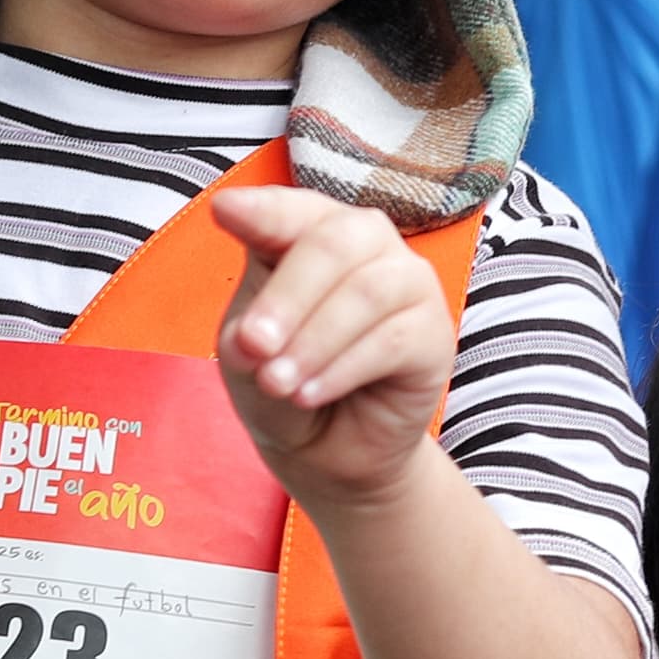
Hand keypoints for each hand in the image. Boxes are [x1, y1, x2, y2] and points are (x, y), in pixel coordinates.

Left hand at [208, 183, 462, 512]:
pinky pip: (394, 339)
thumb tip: (254, 337)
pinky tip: (309, 395)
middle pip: (334, 242)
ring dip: (314, 341)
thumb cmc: (282, 380)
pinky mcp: (434, 333)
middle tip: (254, 347)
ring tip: (277, 384)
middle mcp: (367, 244)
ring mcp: (408, 283)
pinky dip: (343, 369)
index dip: (264, 210)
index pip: (293, 210)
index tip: (224, 211)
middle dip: (288, 297)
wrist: (325, 448)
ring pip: (368, 291)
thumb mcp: (244, 349)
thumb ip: (247, 328)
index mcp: (311, 230)